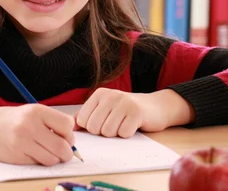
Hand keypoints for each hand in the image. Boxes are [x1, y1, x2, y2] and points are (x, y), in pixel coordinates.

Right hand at [0, 103, 75, 165]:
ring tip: (46, 152)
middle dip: (66, 152)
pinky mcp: (17, 156)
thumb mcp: (31, 112)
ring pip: (52, 159)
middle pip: (63, 146)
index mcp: (37, 111)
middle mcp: (30, 125)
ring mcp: (23, 142)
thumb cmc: (11, 120)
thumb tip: (72, 141)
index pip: (67, 125)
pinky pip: (39, 164)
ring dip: (54, 159)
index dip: (69, 134)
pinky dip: (40, 161)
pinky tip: (32, 154)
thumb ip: (51, 122)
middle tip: (62, 151)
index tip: (64, 137)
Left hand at [74, 88, 192, 137]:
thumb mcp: (105, 109)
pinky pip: (123, 133)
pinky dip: (127, 134)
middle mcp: (111, 96)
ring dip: (116, 134)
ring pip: (108, 132)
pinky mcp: (137, 113)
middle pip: (94, 127)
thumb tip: (71, 127)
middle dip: (103, 132)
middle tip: (115, 124)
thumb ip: (88, 115)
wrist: (156, 106)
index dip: (91, 128)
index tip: (103, 123)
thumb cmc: (126, 110)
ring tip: (123, 123)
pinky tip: (132, 125)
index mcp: (99, 94)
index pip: (82, 120)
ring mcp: (124, 103)